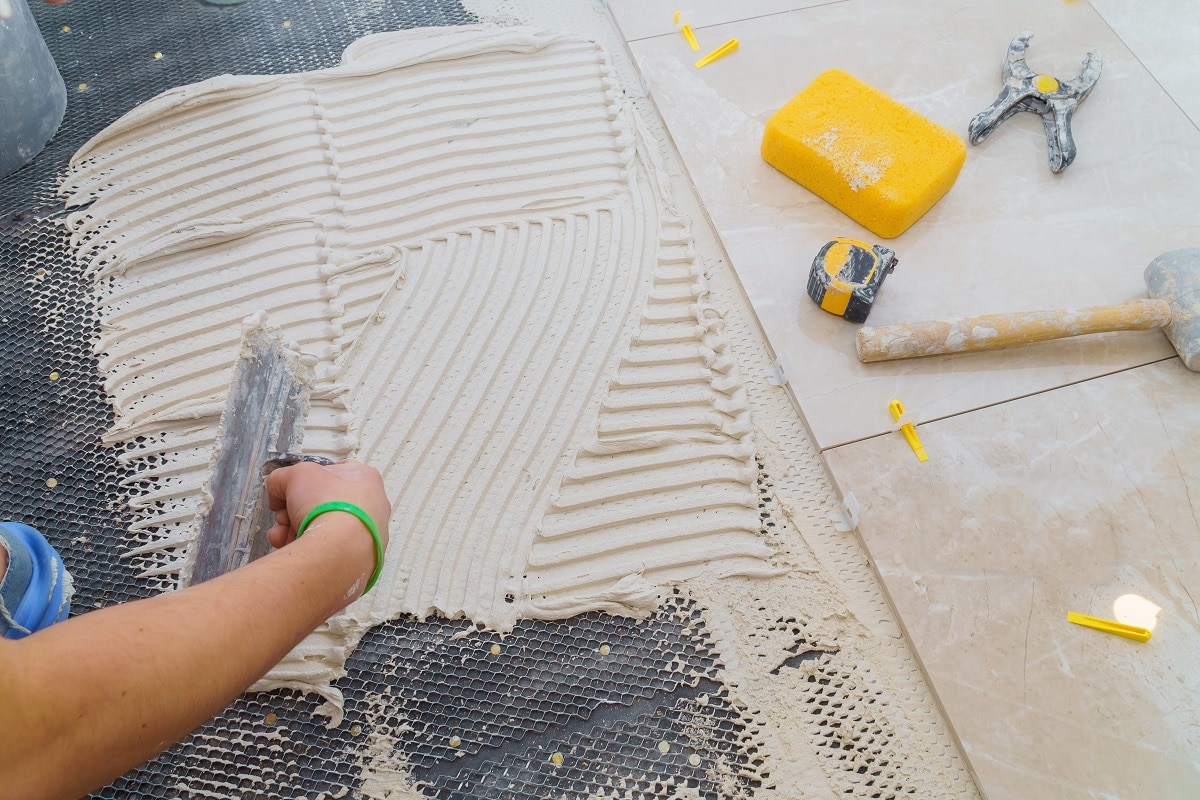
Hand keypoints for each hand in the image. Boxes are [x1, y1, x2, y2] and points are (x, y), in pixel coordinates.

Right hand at [264, 460, 390, 553]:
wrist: (340, 550)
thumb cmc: (326, 503)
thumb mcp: (295, 475)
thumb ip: (282, 478)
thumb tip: (278, 494)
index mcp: (364, 478)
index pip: (331, 473)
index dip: (304, 482)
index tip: (288, 493)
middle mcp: (371, 506)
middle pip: (321, 504)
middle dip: (293, 512)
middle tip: (283, 519)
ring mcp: (367, 534)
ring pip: (322, 529)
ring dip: (294, 531)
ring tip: (281, 537)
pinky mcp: (359, 558)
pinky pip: (328, 550)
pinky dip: (308, 549)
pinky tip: (291, 550)